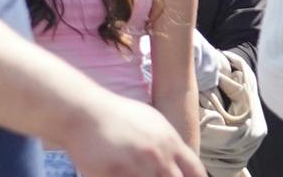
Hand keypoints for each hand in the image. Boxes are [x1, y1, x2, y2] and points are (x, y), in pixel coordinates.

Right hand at [59, 94, 203, 176]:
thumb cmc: (119, 117)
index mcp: (170, 143)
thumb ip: (170, 144)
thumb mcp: (153, 123)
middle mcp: (158, 156)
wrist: (86, 113)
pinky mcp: (115, 175)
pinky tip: (121, 176)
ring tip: (134, 174)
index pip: (196, 173)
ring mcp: (137, 167)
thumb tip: (182, 163)